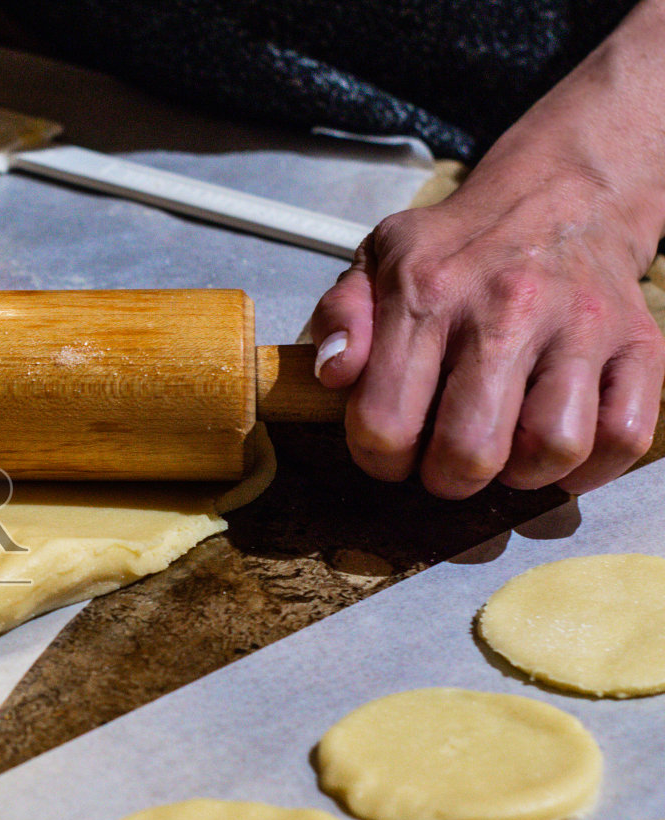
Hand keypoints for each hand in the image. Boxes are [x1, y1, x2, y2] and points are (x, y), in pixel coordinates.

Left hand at [310, 175, 664, 497]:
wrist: (560, 192)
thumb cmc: (459, 244)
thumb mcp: (376, 259)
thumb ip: (340, 317)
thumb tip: (332, 374)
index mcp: (426, 294)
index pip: (386, 422)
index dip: (379, 459)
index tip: (389, 452)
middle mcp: (506, 309)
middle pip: (470, 451)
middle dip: (447, 479)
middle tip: (445, 462)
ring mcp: (578, 326)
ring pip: (553, 447)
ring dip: (522, 474)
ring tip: (504, 452)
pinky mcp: (637, 342)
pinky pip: (624, 435)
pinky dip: (592, 465)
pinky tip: (557, 449)